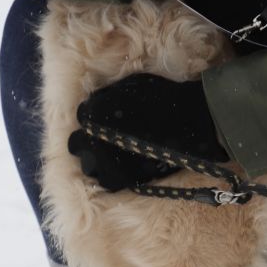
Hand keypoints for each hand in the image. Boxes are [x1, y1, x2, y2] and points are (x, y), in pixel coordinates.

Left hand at [68, 74, 228, 190]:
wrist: (189, 122)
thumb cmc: (163, 98)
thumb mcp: (132, 84)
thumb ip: (110, 95)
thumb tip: (98, 102)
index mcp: (95, 111)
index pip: (82, 116)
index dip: (92, 118)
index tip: (101, 121)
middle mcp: (94, 137)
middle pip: (77, 144)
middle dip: (85, 141)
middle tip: (101, 140)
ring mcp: (106, 160)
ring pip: (88, 164)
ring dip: (94, 159)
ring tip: (111, 156)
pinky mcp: (121, 179)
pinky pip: (106, 181)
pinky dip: (110, 175)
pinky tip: (121, 168)